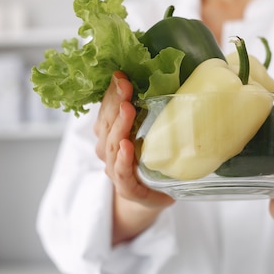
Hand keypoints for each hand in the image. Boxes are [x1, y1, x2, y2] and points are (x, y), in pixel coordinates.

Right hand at [94, 71, 173, 214]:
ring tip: (126, 108)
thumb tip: (167, 81)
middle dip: (115, 102)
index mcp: (111, 134)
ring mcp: (115, 169)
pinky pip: (121, 171)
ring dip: (119, 125)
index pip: (107, 111)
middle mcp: (109, 150)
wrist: (153, 198)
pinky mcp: (127, 188)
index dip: (112, 93)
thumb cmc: (151, 162)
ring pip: (112, 145)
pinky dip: (123, 159)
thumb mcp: (151, 133)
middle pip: (107, 124)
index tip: (120, 75)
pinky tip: (126, 146)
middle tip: (125, 84)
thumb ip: (150, 112)